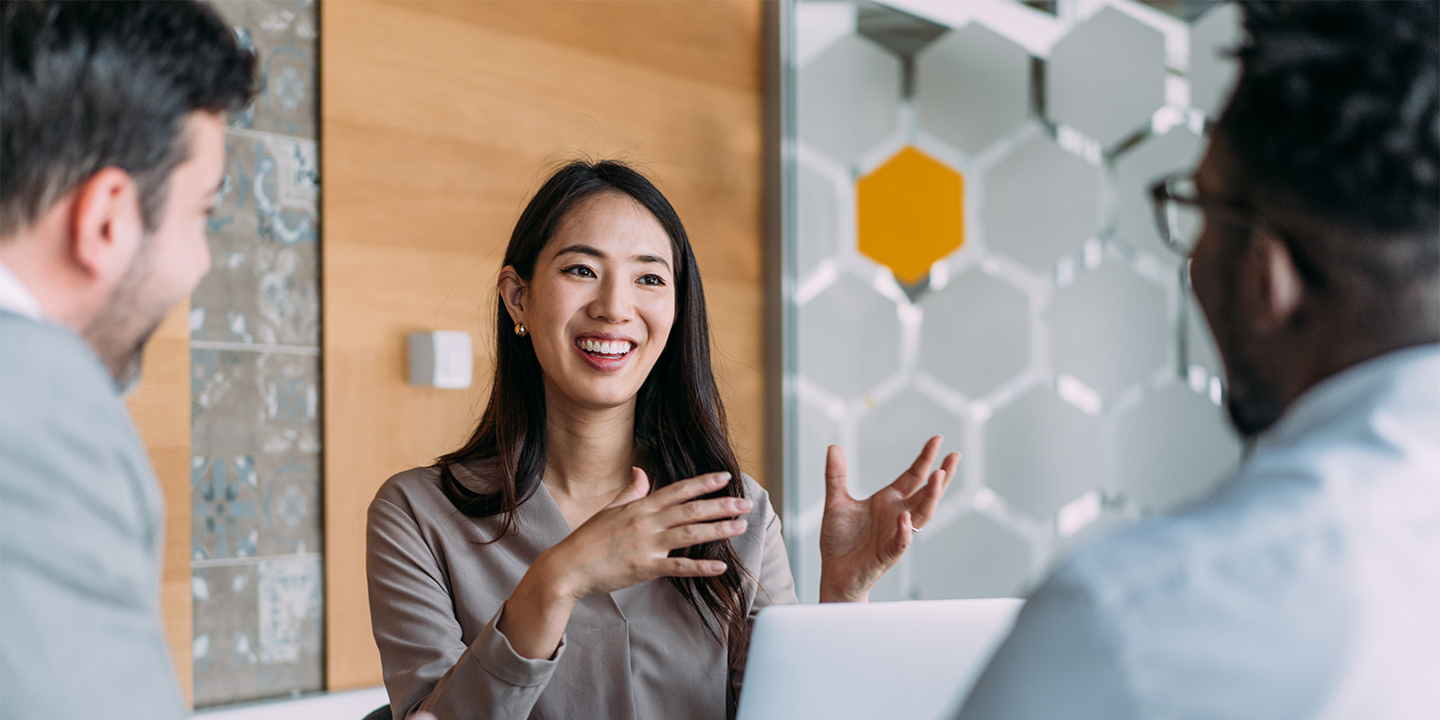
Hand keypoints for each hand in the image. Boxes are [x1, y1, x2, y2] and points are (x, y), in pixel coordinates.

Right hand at [500, 468, 749, 658]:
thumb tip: (641, 472)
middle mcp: (646, 522)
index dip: (703, 483)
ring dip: (718, 529)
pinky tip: (719, 566)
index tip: (725, 478)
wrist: (568, 567)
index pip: (678, 490)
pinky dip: (700, 566)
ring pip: (689, 534)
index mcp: (639, 507)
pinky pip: (677, 566)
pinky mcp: (644, 568)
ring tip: (740, 526)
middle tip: (745, 502)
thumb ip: (631, 491)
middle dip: (721, 505)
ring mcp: (646, 545)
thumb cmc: (588, 538)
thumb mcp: (609, 509)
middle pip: (691, 510)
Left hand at [818, 436, 957, 602]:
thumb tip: (833, 448)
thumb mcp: (836, 502)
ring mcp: (895, 534)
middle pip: (926, 493)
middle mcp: (897, 515)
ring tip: (938, 477)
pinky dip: (904, 531)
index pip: (913, 476)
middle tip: (954, 457)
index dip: (925, 458)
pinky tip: (905, 518)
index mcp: (888, 501)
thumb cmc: (840, 541)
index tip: (938, 439)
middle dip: (941, 475)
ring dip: (930, 497)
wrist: (834, 573)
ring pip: (921, 515)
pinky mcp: (887, 554)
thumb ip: (836, 476)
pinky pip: (900, 542)